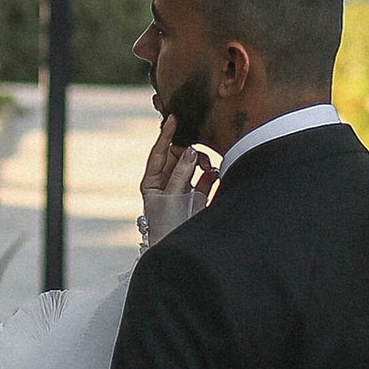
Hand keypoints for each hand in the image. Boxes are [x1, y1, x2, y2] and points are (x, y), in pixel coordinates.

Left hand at [139, 115, 217, 247]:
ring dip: (201, 161)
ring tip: (207, 167)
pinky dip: (211, 173)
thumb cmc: (167, 226)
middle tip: (198, 151)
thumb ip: (181, 174)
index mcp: (153, 181)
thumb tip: (191, 150)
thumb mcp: (170, 198)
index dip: (166, 135)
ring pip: (194, 165)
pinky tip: (215, 173)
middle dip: (189, 149)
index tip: (173, 118)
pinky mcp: (200, 196)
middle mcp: (168, 182)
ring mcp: (185, 188)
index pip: (160, 152)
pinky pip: (207, 178)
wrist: (178, 250)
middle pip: (179, 155)